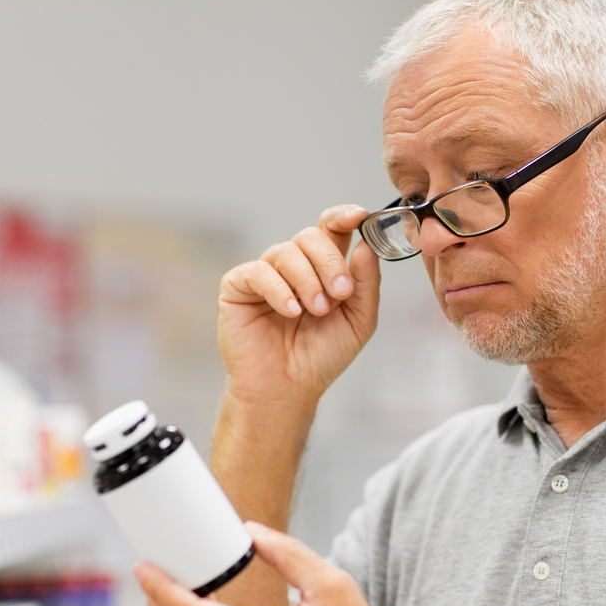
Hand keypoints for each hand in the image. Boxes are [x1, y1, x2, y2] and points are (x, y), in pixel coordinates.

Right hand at [217, 206, 379, 406]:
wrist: (287, 390)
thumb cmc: (321, 357)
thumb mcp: (358, 321)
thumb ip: (366, 285)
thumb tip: (366, 246)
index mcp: (324, 268)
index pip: (332, 228)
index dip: (344, 216)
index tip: (360, 216)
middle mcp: (294, 266)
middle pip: (312, 236)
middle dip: (330, 262)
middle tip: (340, 293)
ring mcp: (265, 274)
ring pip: (287, 251)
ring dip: (307, 280)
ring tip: (315, 311)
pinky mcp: (238, 287)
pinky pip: (258, 272)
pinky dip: (279, 289)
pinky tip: (290, 312)